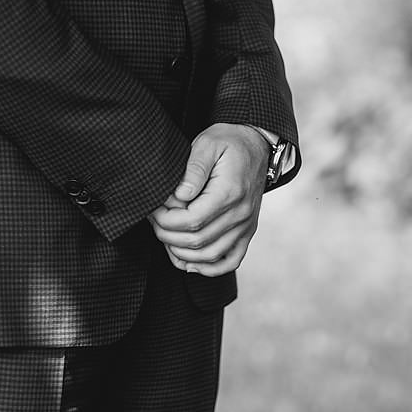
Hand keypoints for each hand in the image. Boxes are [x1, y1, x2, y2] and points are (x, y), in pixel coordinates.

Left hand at [149, 123, 270, 276]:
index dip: (166, 220)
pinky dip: (208, 268)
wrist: (257, 146)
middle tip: (153, 220)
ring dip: (182, 253)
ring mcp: (246, 226)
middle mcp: (241, 214)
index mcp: (229, 192)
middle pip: (197, 240)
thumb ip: (193, 169)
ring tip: (165, 236)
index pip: (192, 220)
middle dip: (167, 235)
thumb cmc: (229, 143)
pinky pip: (230, 261)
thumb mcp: (208, 143)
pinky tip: (189, 263)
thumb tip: (179, 195)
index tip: (153, 209)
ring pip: (210, 255)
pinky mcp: (247, 232)